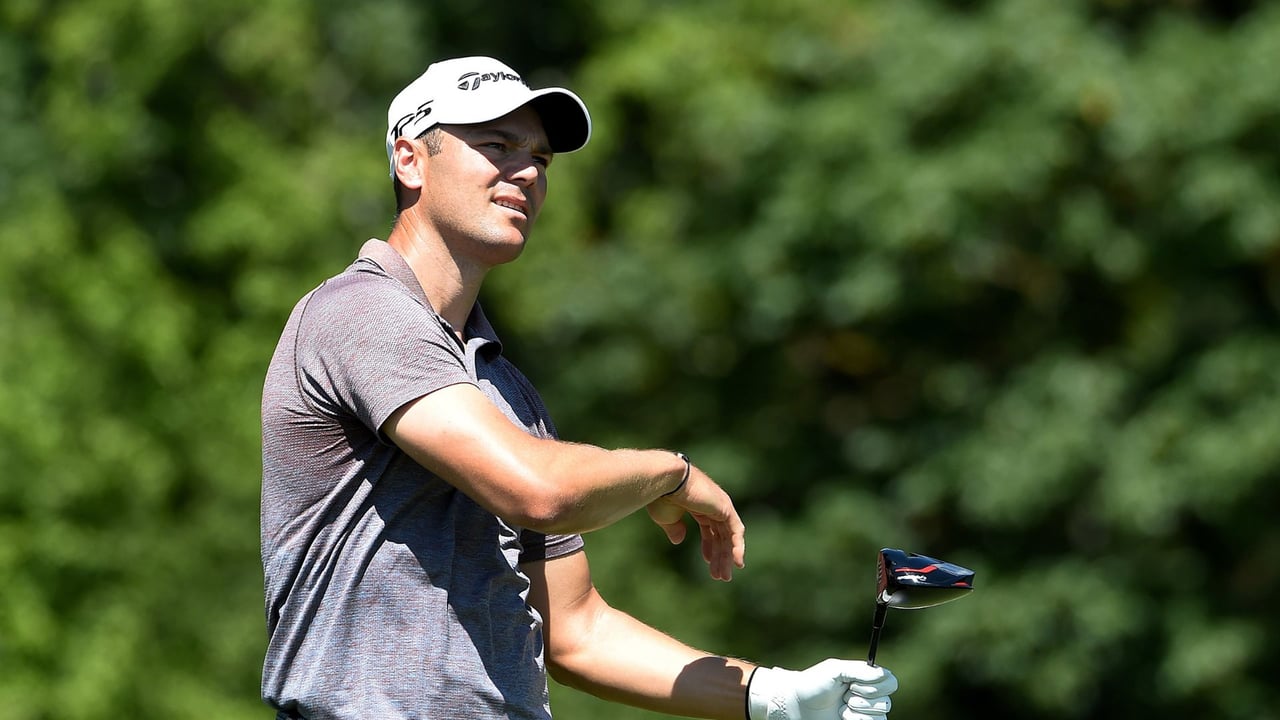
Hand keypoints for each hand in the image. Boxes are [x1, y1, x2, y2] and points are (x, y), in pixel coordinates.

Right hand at [645, 461, 745, 581]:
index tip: (707, 561)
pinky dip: (738, 547)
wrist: (666, 482)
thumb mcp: (667, 518)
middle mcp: (712, 505)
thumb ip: (674, 528)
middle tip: (719, 576)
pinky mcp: (726, 508)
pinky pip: (736, 531)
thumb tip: (678, 541)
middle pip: (720, 535)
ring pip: (729, 536)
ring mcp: (721, 506)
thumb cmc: (662, 496)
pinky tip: (736, 563)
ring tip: (724, 576)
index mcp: (698, 505)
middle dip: (719, 556)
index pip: (709, 528)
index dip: (709, 546)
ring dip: (727, 557)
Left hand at [747, 659, 896, 719]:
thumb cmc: (813, 684)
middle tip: (845, 697)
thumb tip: (884, 674)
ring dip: (859, 713)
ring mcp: (863, 713)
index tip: (855, 684)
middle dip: (864, 700)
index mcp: (864, 679)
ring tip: (841, 709)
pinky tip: (842, 718)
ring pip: (880, 716)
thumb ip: (860, 670)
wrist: (796, 706)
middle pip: (887, 701)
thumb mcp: (835, 670)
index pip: (890, 682)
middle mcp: (867, 696)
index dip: (877, 685)